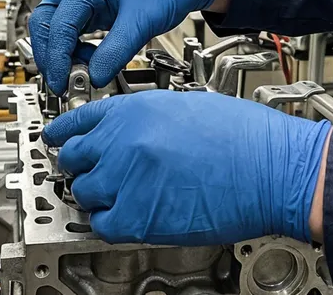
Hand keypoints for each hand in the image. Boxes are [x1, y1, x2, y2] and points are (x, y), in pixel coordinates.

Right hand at [29, 0, 222, 93]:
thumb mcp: (141, 21)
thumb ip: (115, 51)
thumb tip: (94, 78)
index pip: (57, 22)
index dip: (57, 56)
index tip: (62, 81)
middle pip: (44, 24)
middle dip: (51, 55)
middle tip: (62, 82)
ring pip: (55, 30)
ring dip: (62, 55)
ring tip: (80, 73)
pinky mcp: (92, 11)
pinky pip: (72, 34)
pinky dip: (75, 51)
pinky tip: (89, 62)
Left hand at [42, 90, 331, 244]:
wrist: (274, 168)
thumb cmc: (245, 137)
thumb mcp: (186, 107)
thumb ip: (146, 119)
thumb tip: (128, 135)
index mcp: (134, 110)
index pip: (77, 121)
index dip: (65, 134)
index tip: (58, 141)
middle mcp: (122, 141)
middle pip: (73, 157)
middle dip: (82, 166)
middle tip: (93, 173)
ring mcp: (126, 179)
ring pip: (85, 192)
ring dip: (98, 196)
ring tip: (121, 197)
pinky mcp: (139, 217)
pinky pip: (103, 225)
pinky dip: (111, 224)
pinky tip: (129, 218)